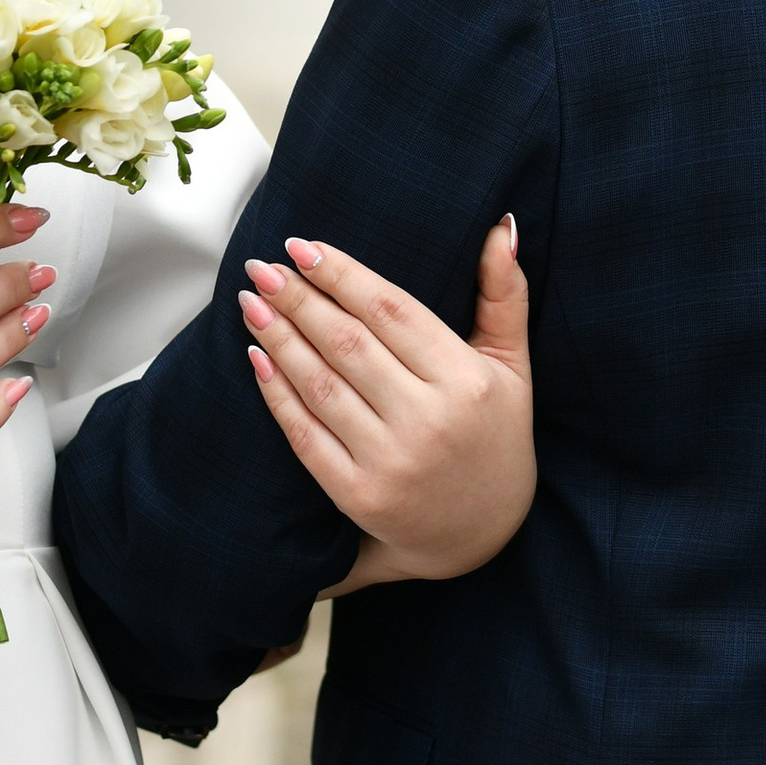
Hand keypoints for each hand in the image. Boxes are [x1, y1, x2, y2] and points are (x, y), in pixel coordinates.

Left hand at [239, 219, 532, 587]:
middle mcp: (429, 421)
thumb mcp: (513, 367)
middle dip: (298, 300)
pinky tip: (258, 358)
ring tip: (251, 302)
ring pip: (322, 385)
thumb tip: (499, 227)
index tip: (302, 246)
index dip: (343, 275)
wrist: (484, 538)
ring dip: (279, 338)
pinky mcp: (360, 496)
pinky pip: (306, 435)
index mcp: (466, 381)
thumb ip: (505, 296)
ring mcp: (392, 462)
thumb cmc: (496, 436)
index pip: (393, 312)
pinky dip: (277, 394)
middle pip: (348, 344)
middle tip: (262, 266)